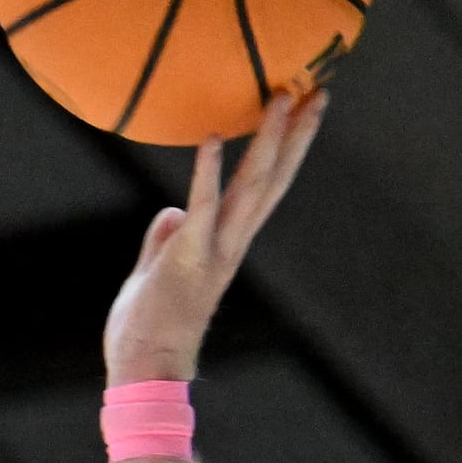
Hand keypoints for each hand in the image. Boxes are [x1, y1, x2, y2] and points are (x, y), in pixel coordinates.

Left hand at [101, 86, 328, 386]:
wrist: (145, 373)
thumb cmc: (146, 331)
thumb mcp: (154, 274)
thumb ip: (164, 240)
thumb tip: (171, 210)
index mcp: (225, 245)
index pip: (262, 188)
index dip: (282, 150)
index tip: (299, 112)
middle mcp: (230, 243)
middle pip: (271, 179)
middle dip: (295, 134)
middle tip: (316, 90)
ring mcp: (213, 250)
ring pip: (251, 187)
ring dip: (268, 141)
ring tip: (283, 98)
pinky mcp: (187, 258)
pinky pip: (202, 209)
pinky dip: (207, 173)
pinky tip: (215, 139)